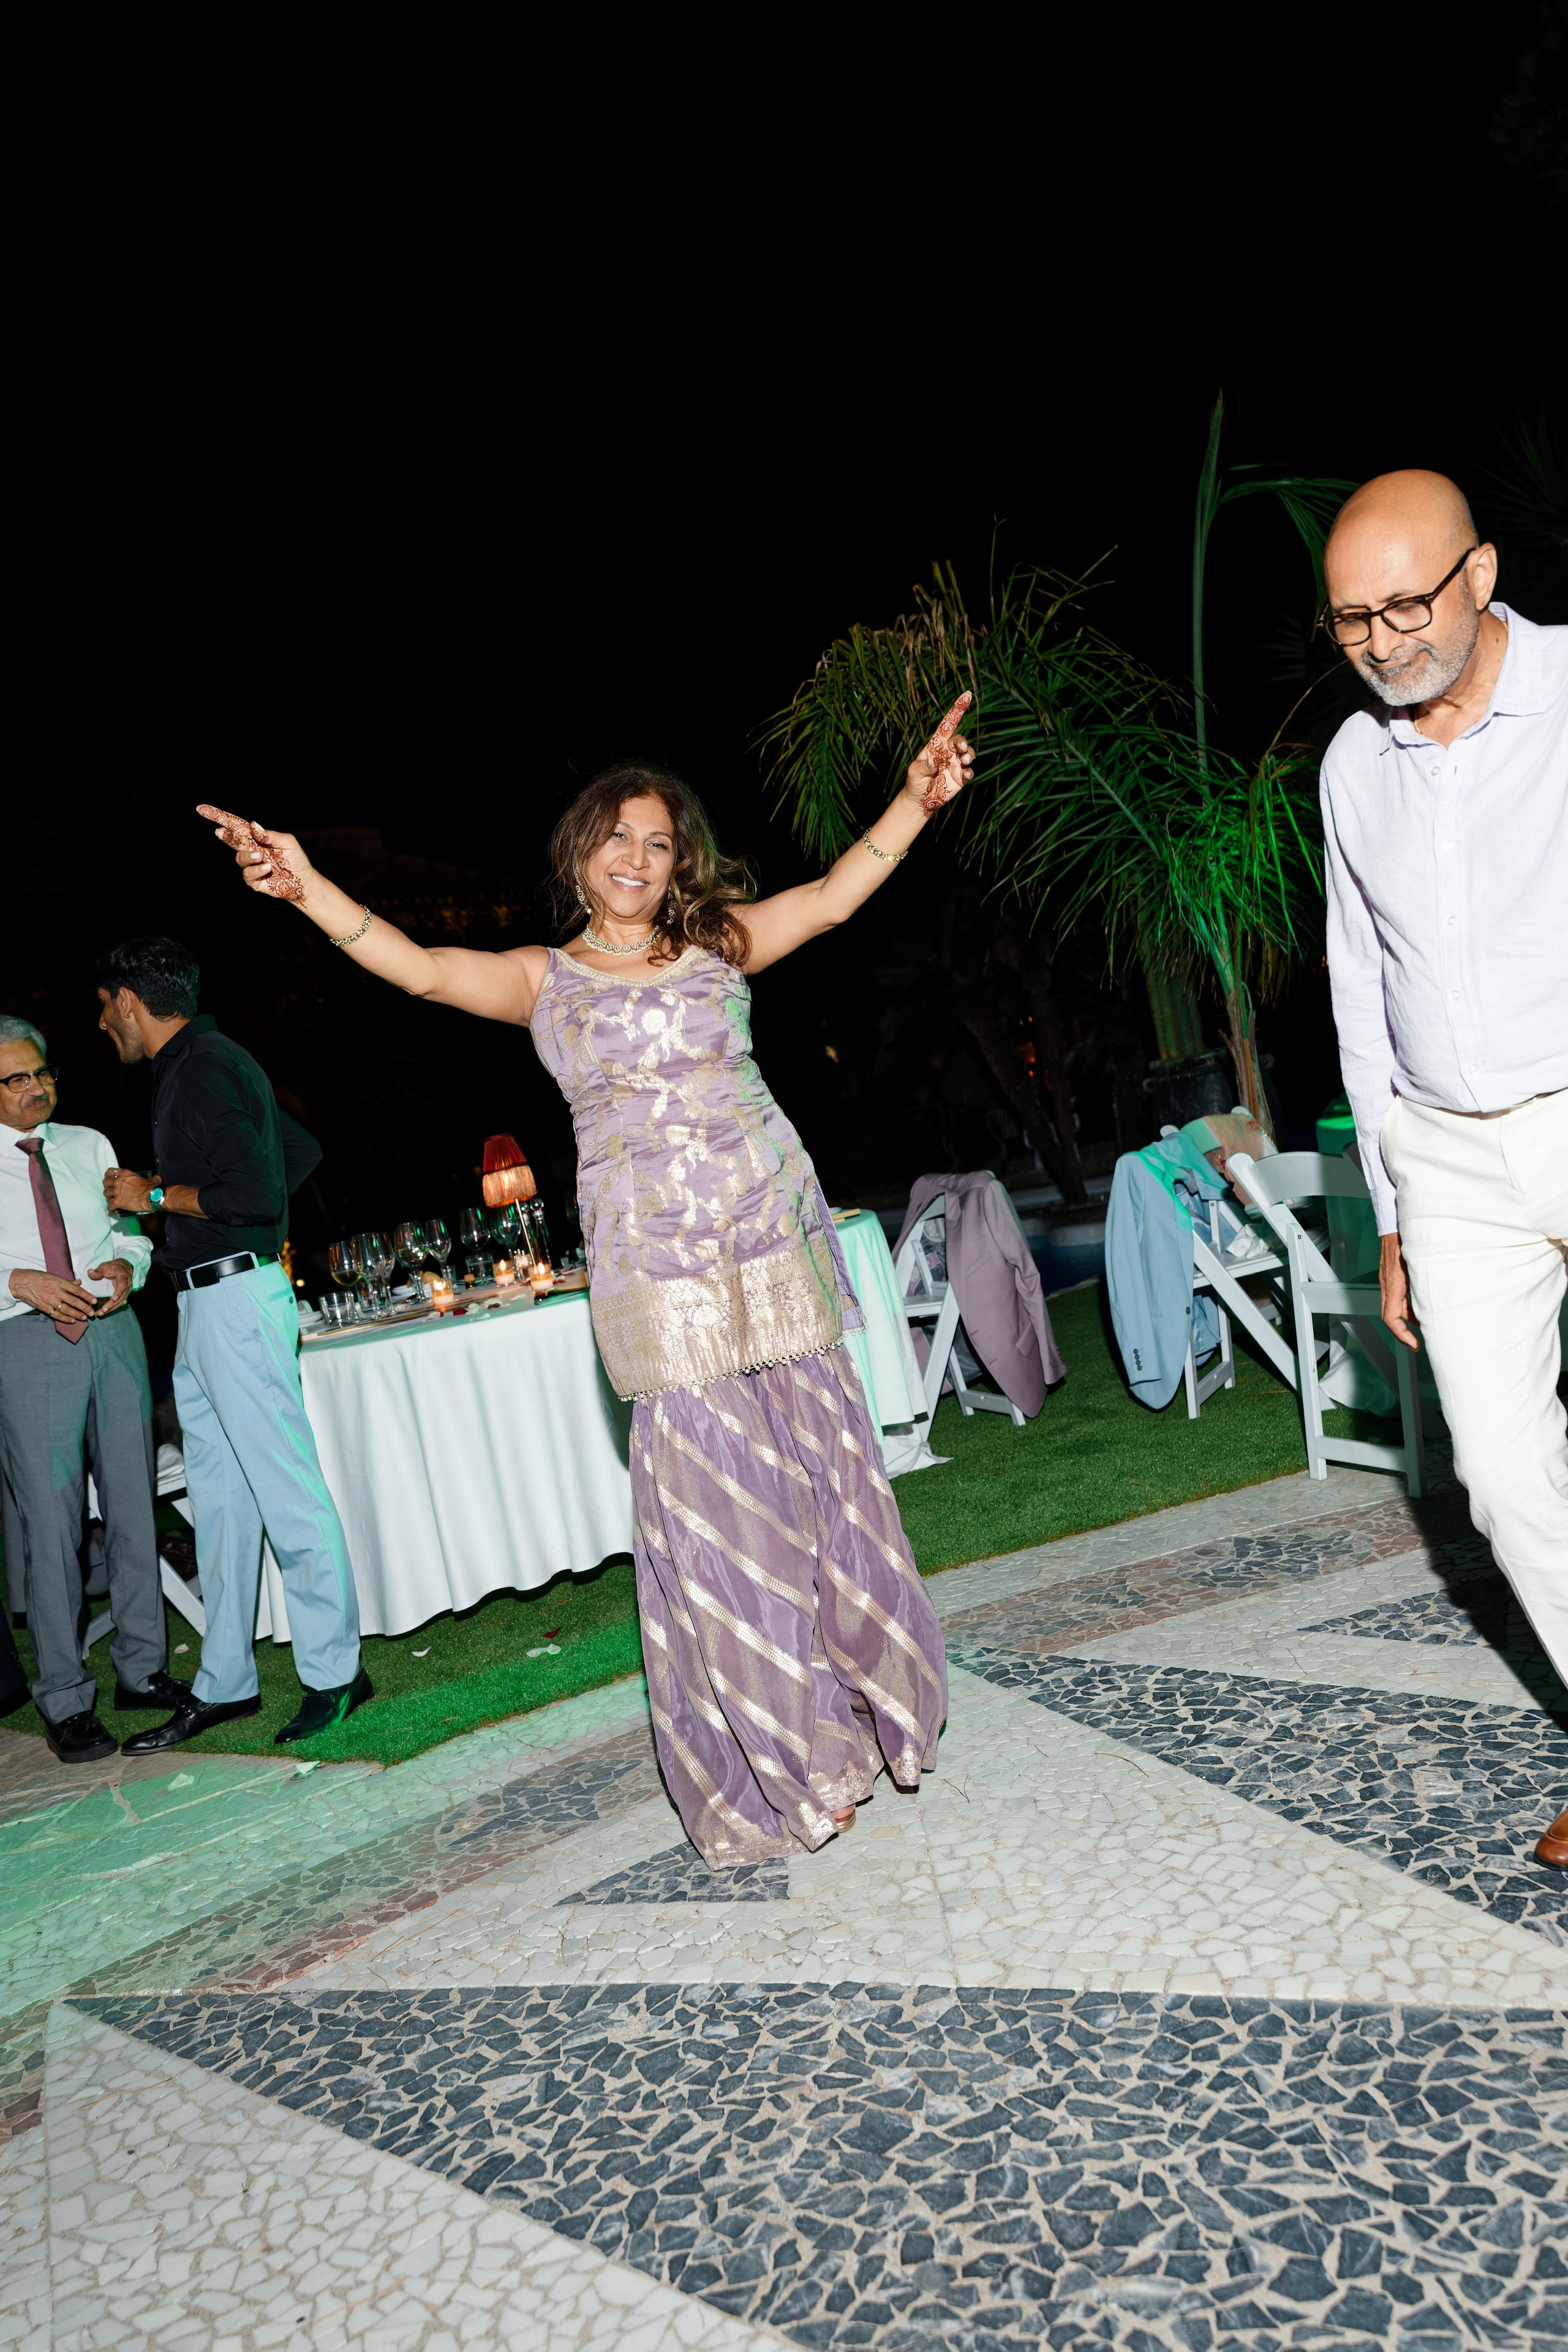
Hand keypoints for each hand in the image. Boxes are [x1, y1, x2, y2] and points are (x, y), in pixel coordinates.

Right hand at [8, 1268, 96, 1321]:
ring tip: (84, 1318)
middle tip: (92, 1313)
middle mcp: (57, 1292)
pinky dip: (65, 1318)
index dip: (87, 1296)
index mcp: (60, 1283)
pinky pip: (57, 1315)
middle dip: (85, 1308)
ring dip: (77, 1314)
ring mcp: (50, 1300)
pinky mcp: (44, 1307)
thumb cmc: (37, 1277)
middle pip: (75, 1302)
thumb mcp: (54, 1276)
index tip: (95, 1301)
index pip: (78, 1290)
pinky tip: (72, 1321)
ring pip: (67, 1309)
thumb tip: (79, 1282)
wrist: (21, 1282)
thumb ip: (67, 1282)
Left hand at [86, 1259, 133, 1313]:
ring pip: (120, 1302)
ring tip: (100, 1313)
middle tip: (103, 1310)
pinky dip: (111, 1308)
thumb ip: (98, 1271)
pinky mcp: (123, 1295)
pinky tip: (103, 1312)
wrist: (124, 1268)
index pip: (122, 1286)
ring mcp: (125, 1292)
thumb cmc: (114, 1267)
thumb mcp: (105, 1266)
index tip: (113, 1299)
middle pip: (121, 1298)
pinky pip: (118, 1303)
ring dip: (111, 1309)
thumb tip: (90, 1272)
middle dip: (112, 1305)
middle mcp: (126, 1286)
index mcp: (123, 1278)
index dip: (118, 1293)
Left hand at [104, 1167, 155, 1213]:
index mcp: (124, 1174)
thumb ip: (151, 1178)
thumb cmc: (152, 1189)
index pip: (110, 1171)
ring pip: (105, 1194)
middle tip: (111, 1189)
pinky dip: (111, 1209)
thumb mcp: (151, 1180)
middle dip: (107, 1186)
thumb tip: (156, 1178)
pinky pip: (109, 1207)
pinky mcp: (117, 1202)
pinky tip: (114, 1210)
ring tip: (113, 1199)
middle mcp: (118, 1182)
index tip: (109, 1178)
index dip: (108, 1175)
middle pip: (106, 1182)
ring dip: (109, 1197)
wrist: (152, 1198)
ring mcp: (116, 1192)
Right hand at [196, 805, 311, 902]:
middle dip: (225, 836)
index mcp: (256, 837)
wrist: (304, 881)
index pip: (236, 825)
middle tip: (219, 832)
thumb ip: (270, 835)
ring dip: (249, 856)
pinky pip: (247, 874)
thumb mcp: (287, 842)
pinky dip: (256, 870)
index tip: (203, 809)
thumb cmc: (296, 859)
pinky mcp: (253, 880)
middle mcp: (251, 849)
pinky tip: (268, 869)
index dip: (220, 817)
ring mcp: (250, 865)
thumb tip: (253, 825)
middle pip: (232, 839)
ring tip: (261, 856)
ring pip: (239, 858)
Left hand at [906, 691, 974, 813]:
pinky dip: (969, 771)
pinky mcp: (961, 777)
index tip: (967, 694)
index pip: (948, 724)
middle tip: (960, 749)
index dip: (957, 709)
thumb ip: (924, 766)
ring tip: (963, 761)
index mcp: (936, 744)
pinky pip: (970, 771)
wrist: (920, 800)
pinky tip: (964, 775)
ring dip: (969, 755)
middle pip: (960, 740)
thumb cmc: (914, 781)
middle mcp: (948, 752)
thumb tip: (935, 761)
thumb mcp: (914, 772)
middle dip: (963, 742)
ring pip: (969, 753)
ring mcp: (956, 764)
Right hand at [1379, 1231, 1419, 1349]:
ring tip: (1425, 1321)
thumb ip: (1427, 1283)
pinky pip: (1396, 1295)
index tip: (1414, 1343)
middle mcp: (1388, 1284)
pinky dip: (1407, 1303)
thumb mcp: (1422, 1263)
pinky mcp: (1391, 1274)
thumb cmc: (1408, 1238)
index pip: (1391, 1318)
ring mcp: (1387, 1279)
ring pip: (1393, 1306)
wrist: (1395, 1222)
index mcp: (1394, 1284)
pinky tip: (1421, 1301)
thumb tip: (1438, 1303)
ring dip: (1407, 1317)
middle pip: (1390, 1315)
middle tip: (1417, 1341)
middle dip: (1403, 1331)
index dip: (1402, 1335)